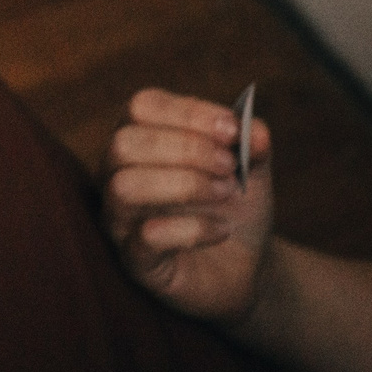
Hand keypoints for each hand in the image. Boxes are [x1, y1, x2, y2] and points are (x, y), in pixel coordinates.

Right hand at [101, 88, 272, 325]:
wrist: (248, 265)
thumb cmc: (237, 207)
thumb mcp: (253, 168)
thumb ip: (253, 143)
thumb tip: (253, 131)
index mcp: (142, 140)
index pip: (142, 106)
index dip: (189, 113)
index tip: (233, 131)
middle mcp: (118, 175)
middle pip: (125, 143)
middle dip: (187, 149)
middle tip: (230, 168)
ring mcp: (121, 220)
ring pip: (125, 187)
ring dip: (186, 185)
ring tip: (226, 193)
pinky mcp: (135, 262)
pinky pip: (148, 237)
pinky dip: (194, 229)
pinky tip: (223, 231)